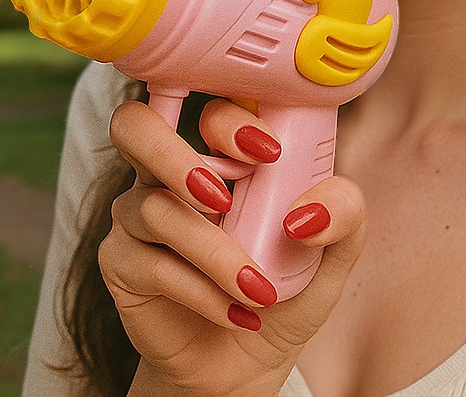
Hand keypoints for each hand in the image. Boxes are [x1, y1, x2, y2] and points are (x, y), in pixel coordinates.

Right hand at [100, 98, 365, 396]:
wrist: (248, 361)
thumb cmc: (285, 287)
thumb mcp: (333, 251)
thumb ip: (343, 213)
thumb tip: (308, 208)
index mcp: (221, 151)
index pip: (207, 106)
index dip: (228, 119)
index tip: (270, 152)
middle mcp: (170, 171)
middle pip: (135, 126)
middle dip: (173, 153)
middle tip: (223, 194)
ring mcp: (139, 214)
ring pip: (157, 208)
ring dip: (215, 251)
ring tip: (259, 289)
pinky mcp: (122, 262)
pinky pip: (152, 264)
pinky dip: (202, 290)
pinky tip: (236, 313)